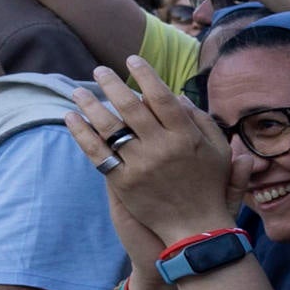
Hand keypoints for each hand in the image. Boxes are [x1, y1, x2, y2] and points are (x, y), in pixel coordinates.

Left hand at [66, 57, 239, 242]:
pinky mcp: (124, 183)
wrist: (194, 229)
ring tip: (78, 91)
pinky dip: (81, 134)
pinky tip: (71, 119)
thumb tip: (177, 97)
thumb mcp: (219, 152)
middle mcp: (163, 147)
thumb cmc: (209, 187)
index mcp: (186, 137)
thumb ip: (202, 122)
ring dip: (90, 105)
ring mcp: (141, 165)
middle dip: (112, 84)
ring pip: (110, 127)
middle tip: (100, 70)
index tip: (132, 60)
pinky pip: (97, 153)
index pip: (162, 97)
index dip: (146, 75)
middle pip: (131, 107)